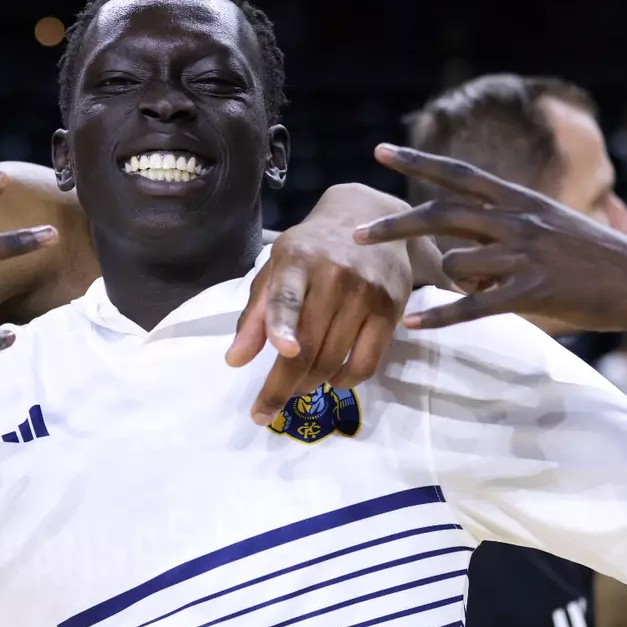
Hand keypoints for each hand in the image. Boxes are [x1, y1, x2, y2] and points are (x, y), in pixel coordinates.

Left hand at [229, 186, 412, 423]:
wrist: (367, 218)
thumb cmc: (311, 250)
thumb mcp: (276, 269)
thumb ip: (254, 314)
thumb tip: (235, 361)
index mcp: (298, 260)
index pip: (288, 295)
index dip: (284, 324)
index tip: (282, 351)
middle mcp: (335, 274)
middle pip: (308, 345)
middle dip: (282, 386)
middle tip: (264, 409)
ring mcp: (367, 293)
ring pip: (334, 360)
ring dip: (308, 385)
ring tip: (294, 388)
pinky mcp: (391, 309)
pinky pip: (367, 363)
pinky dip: (344, 381)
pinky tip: (330, 379)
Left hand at [354, 145, 626, 356]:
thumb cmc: (591, 256)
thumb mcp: (547, 223)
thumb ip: (502, 224)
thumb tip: (457, 238)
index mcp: (519, 199)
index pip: (458, 173)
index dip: (417, 161)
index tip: (379, 151)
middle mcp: (517, 219)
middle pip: (440, 214)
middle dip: (393, 225)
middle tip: (354, 235)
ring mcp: (524, 255)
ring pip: (456, 262)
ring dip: (447, 280)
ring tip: (468, 290)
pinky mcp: (532, 291)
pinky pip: (472, 305)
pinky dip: (439, 317)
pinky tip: (413, 325)